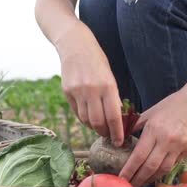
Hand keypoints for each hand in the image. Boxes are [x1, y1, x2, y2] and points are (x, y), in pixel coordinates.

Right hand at [56, 21, 123, 145]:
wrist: (75, 44)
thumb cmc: (97, 60)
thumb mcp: (109, 76)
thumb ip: (112, 97)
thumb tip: (115, 119)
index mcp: (107, 85)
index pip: (113, 116)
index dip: (117, 132)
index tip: (119, 141)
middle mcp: (92, 90)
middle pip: (98, 122)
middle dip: (105, 132)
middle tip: (109, 136)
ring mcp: (77, 91)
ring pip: (86, 119)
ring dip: (93, 127)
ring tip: (99, 128)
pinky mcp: (67, 91)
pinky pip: (76, 112)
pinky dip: (84, 118)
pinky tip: (89, 117)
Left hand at [118, 85, 186, 186]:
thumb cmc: (174, 104)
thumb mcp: (151, 111)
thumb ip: (136, 125)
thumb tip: (122, 137)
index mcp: (155, 130)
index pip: (138, 155)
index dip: (129, 169)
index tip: (121, 177)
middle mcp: (167, 141)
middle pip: (150, 167)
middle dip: (138, 179)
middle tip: (128, 186)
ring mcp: (180, 147)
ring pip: (163, 170)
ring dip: (150, 179)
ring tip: (140, 184)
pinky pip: (173, 164)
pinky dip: (163, 171)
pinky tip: (155, 175)